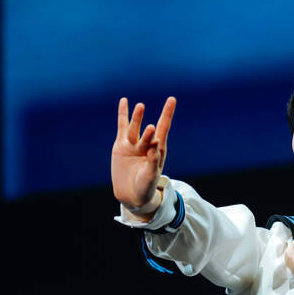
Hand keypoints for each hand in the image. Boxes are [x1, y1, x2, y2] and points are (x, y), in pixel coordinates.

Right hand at [111, 96, 176, 219]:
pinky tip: (124, 101)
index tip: (171, 99)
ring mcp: (133, 144)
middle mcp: (147, 144)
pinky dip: (123, 115)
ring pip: (135, 127)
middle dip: (150, 124)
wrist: (131, 195)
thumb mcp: (150, 176)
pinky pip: (122, 127)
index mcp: (158, 150)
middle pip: (151, 130)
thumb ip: (153, 161)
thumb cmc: (146, 187)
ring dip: (137, 118)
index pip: (164, 129)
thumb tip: (155, 144)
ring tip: (140, 107)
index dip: (167, 114)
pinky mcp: (121, 145)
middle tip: (153, 124)